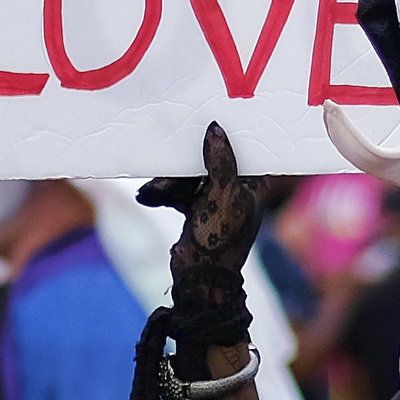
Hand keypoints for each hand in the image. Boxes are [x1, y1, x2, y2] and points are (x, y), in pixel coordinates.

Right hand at [136, 122, 263, 326]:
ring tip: (150, 192)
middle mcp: (236, 189)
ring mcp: (215, 200)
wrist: (198, 278)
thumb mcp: (223, 195)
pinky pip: (179, 192)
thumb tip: (216, 130)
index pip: (241, 150)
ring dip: (168, 184)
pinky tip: (147, 196)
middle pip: (208, 161)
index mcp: (253, 184)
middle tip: (163, 167)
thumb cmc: (219, 238)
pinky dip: (164, 193)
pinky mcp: (197, 211)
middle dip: (182, 168)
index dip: (225, 136)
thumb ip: (221, 161)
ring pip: (189, 177)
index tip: (204, 121)